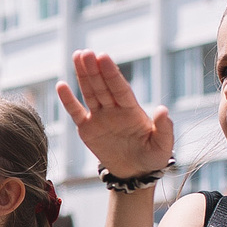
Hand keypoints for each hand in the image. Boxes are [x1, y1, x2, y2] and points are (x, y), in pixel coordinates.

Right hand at [57, 50, 173, 178]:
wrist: (135, 173)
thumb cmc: (152, 157)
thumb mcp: (163, 146)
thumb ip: (165, 128)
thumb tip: (163, 110)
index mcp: (132, 110)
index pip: (120, 88)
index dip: (111, 73)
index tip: (103, 57)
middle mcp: (115, 109)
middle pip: (103, 86)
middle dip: (94, 69)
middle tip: (86, 52)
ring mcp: (100, 117)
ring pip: (90, 93)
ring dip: (83, 75)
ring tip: (77, 56)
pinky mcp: (87, 129)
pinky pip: (76, 112)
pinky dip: (68, 100)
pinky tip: (61, 85)